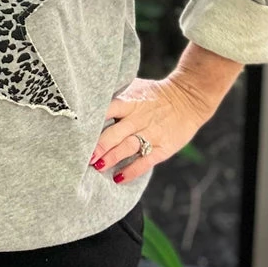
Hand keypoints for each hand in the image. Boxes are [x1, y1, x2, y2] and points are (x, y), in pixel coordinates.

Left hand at [89, 76, 210, 182]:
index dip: (92, 121)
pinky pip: (145, 161)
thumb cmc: (155, 94)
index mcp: (130, 101)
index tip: (78, 131)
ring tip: (97, 167)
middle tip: (84, 156)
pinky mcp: (163, 147)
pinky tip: (118, 178)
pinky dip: (131, 171)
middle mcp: (138, 117)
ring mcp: (151, 133)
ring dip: (112, 158)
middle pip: (115, 132)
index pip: (107, 109)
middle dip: (98, 146)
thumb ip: (116, 96)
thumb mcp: (135, 88)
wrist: (189, 98)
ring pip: (128, 147)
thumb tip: (89, 100)